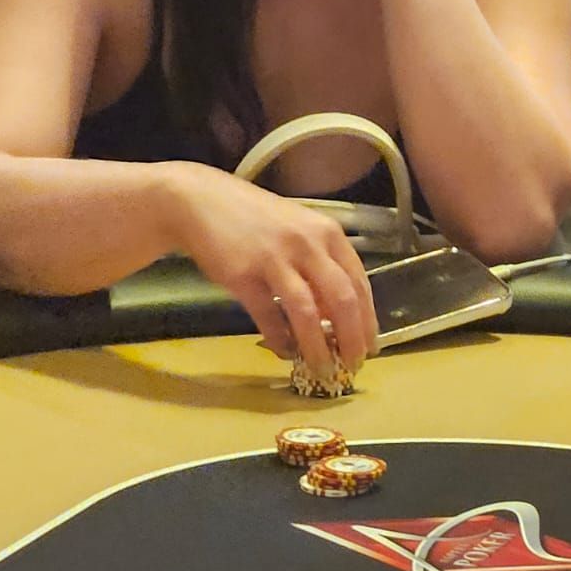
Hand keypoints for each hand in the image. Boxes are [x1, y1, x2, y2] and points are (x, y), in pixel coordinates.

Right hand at [165, 164, 376, 372]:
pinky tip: (285, 353)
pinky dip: (280, 340)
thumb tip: (336, 313)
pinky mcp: (244, 277)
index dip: (368, 320)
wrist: (200, 202)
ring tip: (323, 369)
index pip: (359, 283)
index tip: (370, 346)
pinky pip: (269, 317)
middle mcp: (307, 244)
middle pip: (342, 300)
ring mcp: (275, 260)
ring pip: (308, 313)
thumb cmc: (254, 218)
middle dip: (352, 338)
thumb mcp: (298, 230)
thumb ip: (320, 264)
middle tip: (353, 364)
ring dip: (318, 347)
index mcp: (327, 233)